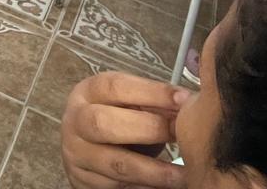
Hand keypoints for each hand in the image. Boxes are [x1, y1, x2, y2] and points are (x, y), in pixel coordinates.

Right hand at [61, 72, 188, 188]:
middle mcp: (76, 120)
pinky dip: (144, 186)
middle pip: (104, 123)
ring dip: (153, 171)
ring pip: (115, 163)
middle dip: (148, 129)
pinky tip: (162, 186)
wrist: (87, 145)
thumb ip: (154, 102)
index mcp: (88, 92)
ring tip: (183, 175)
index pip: (115, 87)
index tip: (184, 99)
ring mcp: (76, 152)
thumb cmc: (117, 118)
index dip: (151, 92)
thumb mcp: (130, 103)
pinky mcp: (82, 180)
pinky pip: (116, 186)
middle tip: (180, 135)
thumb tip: (190, 103)